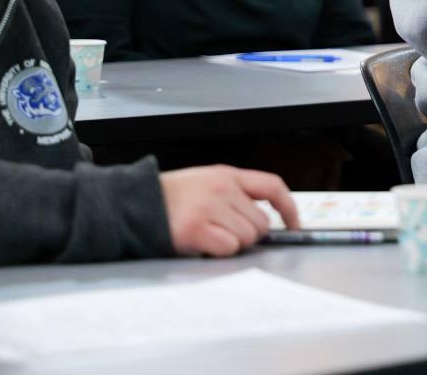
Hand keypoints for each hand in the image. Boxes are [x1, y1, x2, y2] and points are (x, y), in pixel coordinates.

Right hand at [160, 165, 297, 256]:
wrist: (133, 204)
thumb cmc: (170, 199)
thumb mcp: (206, 184)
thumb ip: (236, 196)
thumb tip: (265, 223)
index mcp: (227, 174)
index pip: (272, 186)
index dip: (288, 207)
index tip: (293, 224)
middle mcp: (222, 188)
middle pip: (261, 222)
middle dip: (248, 234)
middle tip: (223, 232)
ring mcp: (209, 207)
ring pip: (247, 237)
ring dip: (232, 243)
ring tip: (208, 234)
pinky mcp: (196, 229)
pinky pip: (228, 248)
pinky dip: (218, 251)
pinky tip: (201, 242)